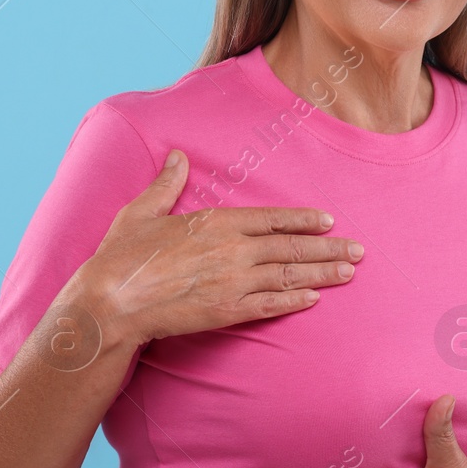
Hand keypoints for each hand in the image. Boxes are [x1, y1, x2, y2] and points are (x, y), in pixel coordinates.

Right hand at [60, 149, 364, 346]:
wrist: (109, 303)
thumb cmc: (121, 256)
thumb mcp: (142, 211)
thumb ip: (166, 184)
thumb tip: (176, 155)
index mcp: (216, 223)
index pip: (271, 219)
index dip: (303, 220)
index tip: (328, 221)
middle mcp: (232, 251)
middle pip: (290, 247)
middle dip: (328, 248)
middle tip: (358, 250)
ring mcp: (233, 283)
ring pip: (288, 276)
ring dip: (322, 274)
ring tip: (349, 272)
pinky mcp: (227, 312)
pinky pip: (270, 305)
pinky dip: (295, 301)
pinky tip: (315, 299)